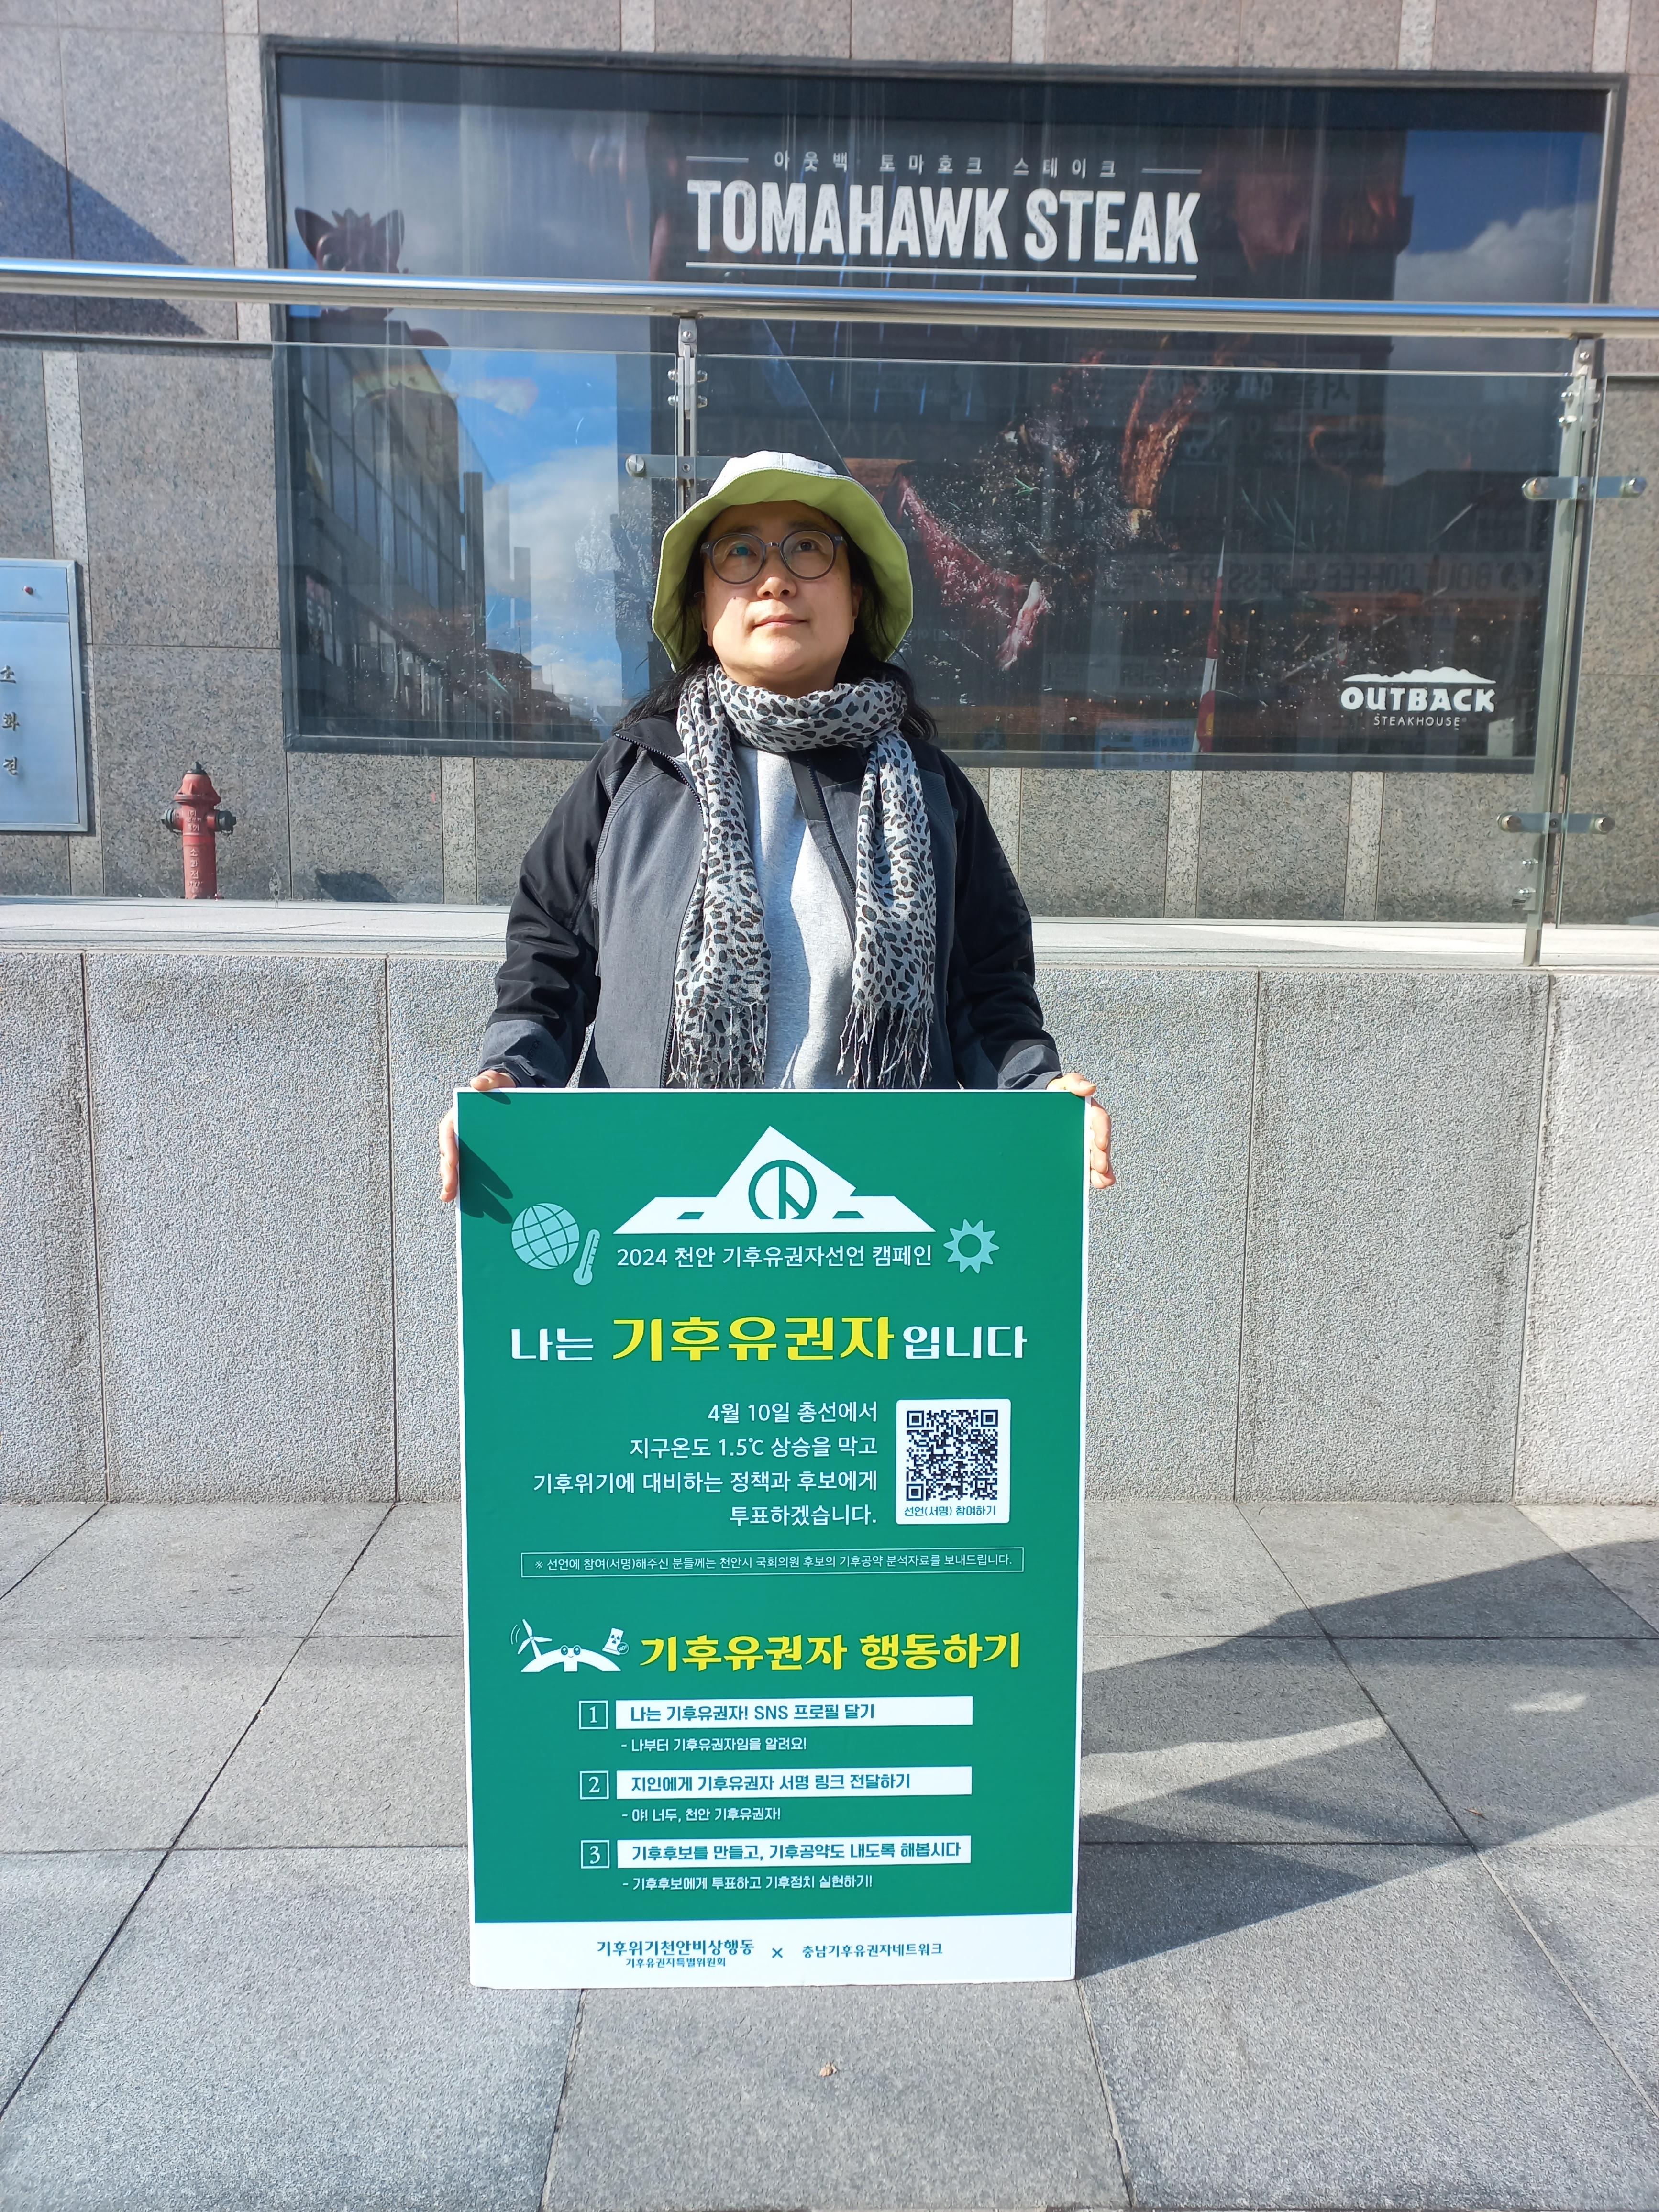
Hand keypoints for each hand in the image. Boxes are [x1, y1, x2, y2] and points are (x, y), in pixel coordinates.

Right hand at [439, 1070, 515, 1204]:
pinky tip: (475, 1200)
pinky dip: (469, 1185)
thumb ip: (489, 1080)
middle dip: (448, 1174)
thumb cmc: (497, 1089)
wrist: (507, 1096)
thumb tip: (478, 1083)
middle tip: (450, 1191)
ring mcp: (466, 1148)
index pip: (448, 1134)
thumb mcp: (496, 1081)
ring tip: (455, 1200)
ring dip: (454, 1183)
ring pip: (456, 1167)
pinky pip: (469, 1171)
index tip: (452, 1163)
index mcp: (457, 1118)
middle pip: (449, 1156)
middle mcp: (457, 1135)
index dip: (448, 1149)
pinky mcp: (475, 1157)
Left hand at [1048, 1073, 1113, 1189]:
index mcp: (1089, 1111)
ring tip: (1102, 1181)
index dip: (1102, 1131)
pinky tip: (1096, 1184)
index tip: (1101, 1143)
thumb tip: (1089, 1088)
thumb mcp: (1062, 1085)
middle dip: (1102, 1156)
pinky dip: (1094, 1176)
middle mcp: (1091, 1128)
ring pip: (1097, 1157)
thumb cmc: (1056, 1095)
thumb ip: (1074, 1082)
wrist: (1041, 1107)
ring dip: (1102, 1171)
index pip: (1099, 1120)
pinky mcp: (1079, 1154)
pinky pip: (1088, 1166)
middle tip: (1100, 1168)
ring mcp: (1086, 1143)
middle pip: (1100, 1143)